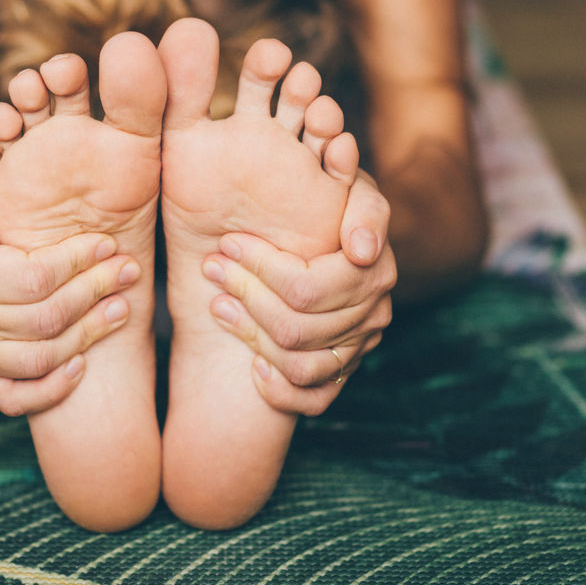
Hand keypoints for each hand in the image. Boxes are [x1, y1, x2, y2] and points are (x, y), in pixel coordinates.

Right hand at [0, 164, 141, 416]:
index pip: (33, 279)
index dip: (78, 263)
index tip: (109, 244)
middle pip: (43, 319)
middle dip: (94, 292)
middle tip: (129, 270)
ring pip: (38, 358)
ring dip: (88, 335)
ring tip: (121, 307)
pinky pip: (13, 398)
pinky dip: (51, 389)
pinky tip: (82, 364)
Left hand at [201, 170, 395, 415]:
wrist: (330, 226)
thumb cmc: (331, 199)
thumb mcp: (347, 184)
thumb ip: (356, 198)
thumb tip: (361, 247)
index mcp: (374, 270)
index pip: (307, 289)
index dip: (260, 268)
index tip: (227, 243)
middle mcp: (373, 313)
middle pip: (296, 328)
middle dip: (245, 295)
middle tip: (212, 267)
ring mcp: (359, 346)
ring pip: (299, 364)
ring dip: (250, 335)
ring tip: (218, 304)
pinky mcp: (343, 372)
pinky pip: (315, 400)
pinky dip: (280, 390)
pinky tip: (252, 365)